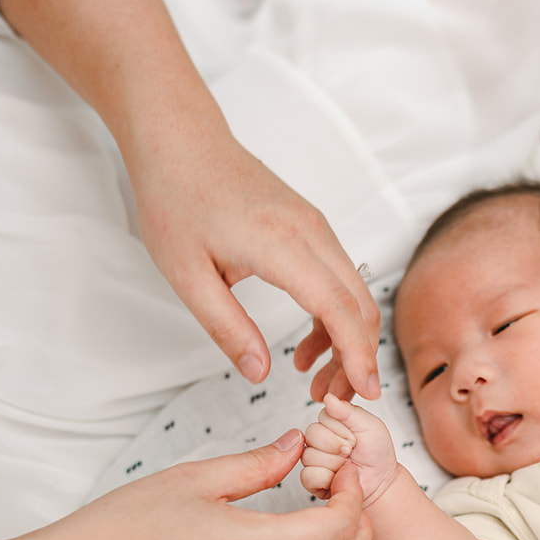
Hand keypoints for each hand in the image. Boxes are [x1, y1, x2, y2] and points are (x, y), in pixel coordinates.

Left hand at [130, 129, 381, 400]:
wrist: (180, 138)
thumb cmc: (176, 198)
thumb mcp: (186, 276)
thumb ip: (226, 327)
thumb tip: (260, 373)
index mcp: (281, 244)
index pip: (339, 308)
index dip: (356, 355)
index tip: (362, 393)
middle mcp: (311, 232)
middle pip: (360, 305)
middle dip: (358, 358)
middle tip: (335, 401)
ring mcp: (316, 226)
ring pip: (355, 293)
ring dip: (348, 340)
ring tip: (316, 380)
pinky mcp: (312, 227)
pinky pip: (340, 278)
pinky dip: (335, 317)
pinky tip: (306, 347)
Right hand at [300, 395, 399, 503]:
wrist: (382, 480)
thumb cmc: (377, 452)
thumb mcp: (369, 424)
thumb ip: (348, 411)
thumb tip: (329, 397)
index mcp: (332, 423)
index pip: (322, 417)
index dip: (341, 429)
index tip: (356, 437)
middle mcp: (320, 439)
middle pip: (312, 435)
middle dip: (337, 445)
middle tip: (351, 451)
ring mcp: (314, 458)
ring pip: (309, 456)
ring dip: (335, 463)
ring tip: (347, 464)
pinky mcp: (311, 479)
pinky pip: (308, 475)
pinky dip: (328, 478)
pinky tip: (338, 476)